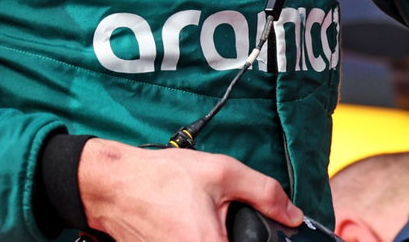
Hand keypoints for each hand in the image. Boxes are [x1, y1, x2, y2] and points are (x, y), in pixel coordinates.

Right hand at [78, 139, 302, 241]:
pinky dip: (200, 236)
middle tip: (225, 217)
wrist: (115, 186)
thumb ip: (265, 193)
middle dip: (237, 236)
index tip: (254, 229)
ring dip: (220, 236)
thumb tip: (293, 214)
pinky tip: (191, 224)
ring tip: (203, 218)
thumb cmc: (161, 179)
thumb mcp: (222, 173)